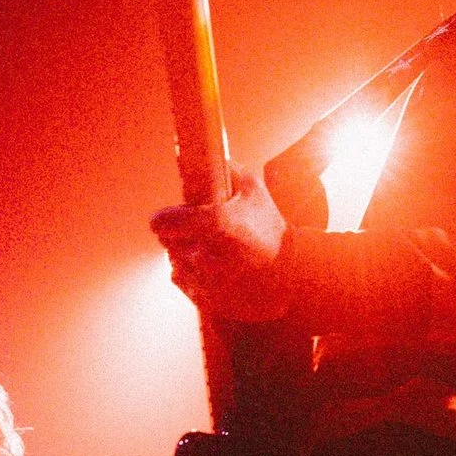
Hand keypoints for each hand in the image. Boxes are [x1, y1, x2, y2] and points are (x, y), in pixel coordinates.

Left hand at [152, 170, 289, 322]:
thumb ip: (226, 169)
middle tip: (201, 233)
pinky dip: (192, 274)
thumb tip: (198, 154)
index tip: (168, 218)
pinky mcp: (208, 301)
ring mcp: (207, 282)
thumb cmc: (270, 227)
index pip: (163, 223)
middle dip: (180, 236)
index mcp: (216, 224)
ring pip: (176, 263)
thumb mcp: (254, 190)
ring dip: (187, 256)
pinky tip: (214, 270)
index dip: (164, 219)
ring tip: (212, 252)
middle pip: (168, 243)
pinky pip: (183, 281)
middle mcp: (208, 255)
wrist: (292, 273)